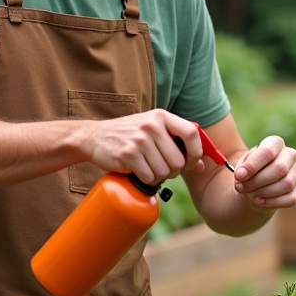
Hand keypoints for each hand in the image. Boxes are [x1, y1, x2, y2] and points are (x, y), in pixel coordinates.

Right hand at [80, 109, 204, 184]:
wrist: (94, 137)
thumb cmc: (129, 135)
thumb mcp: (153, 130)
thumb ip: (177, 143)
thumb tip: (202, 167)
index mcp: (161, 116)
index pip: (192, 133)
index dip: (196, 152)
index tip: (193, 163)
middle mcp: (151, 125)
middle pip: (179, 160)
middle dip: (174, 171)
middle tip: (163, 169)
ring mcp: (139, 140)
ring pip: (165, 171)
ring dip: (159, 177)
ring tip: (149, 168)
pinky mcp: (128, 155)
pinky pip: (149, 177)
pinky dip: (147, 180)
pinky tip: (139, 172)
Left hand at [232, 136, 295, 210]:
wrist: (255, 188)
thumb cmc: (249, 173)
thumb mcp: (242, 167)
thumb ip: (242, 169)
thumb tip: (241, 175)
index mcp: (276, 143)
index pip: (268, 151)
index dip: (253, 165)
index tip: (239, 175)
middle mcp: (290, 154)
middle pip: (280, 168)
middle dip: (257, 181)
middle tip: (241, 187)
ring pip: (286, 184)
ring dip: (264, 192)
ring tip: (249, 195)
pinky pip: (291, 198)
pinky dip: (272, 202)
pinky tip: (259, 201)